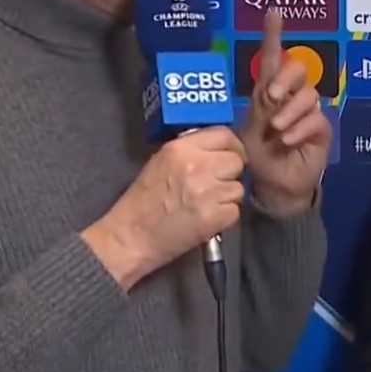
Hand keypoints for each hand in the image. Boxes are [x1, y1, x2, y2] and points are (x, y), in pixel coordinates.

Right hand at [82, 126, 246, 289]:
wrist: (132, 237)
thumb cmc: (143, 200)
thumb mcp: (161, 160)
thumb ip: (191, 150)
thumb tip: (218, 148)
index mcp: (182, 148)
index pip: (224, 135)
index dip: (232, 147)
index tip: (230, 156)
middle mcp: (198, 166)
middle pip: (236, 161)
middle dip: (230, 173)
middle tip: (216, 184)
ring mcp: (208, 192)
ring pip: (238, 188)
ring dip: (228, 196)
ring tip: (207, 203)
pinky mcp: (214, 217)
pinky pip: (235, 210)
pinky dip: (225, 216)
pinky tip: (207, 218)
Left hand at [240, 10, 331, 214]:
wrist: (274, 185)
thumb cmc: (259, 155)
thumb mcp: (249, 129)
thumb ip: (259, 107)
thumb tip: (268, 90)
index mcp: (270, 91)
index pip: (274, 58)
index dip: (274, 34)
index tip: (273, 13)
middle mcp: (291, 96)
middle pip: (298, 68)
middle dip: (286, 78)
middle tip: (271, 96)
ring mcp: (308, 112)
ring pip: (308, 95)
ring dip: (289, 111)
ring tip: (276, 129)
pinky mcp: (321, 130)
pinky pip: (315, 119)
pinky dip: (298, 128)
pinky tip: (287, 140)